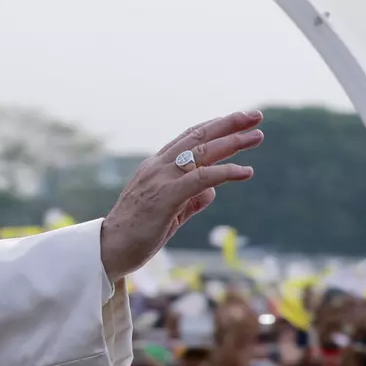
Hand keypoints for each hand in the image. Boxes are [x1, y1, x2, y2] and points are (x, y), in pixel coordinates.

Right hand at [100, 112, 262, 280]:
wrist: (109, 250)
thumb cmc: (136, 235)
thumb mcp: (169, 213)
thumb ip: (191, 200)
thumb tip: (212, 191)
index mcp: (156, 167)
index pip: (188, 138)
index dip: (214, 127)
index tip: (236, 121)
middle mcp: (158, 166)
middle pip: (199, 136)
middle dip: (229, 124)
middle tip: (255, 116)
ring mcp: (162, 179)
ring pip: (203, 152)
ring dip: (233, 142)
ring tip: (256, 136)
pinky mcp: (167, 196)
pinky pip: (202, 178)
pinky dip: (226, 172)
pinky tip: (246, 171)